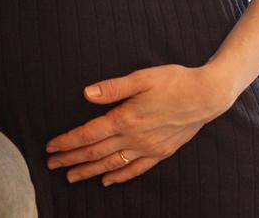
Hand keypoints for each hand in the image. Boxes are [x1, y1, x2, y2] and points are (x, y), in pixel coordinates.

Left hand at [45, 64, 235, 186]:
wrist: (208, 96)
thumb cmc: (174, 81)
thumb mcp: (142, 77)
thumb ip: (113, 88)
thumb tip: (86, 94)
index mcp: (126, 118)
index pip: (89, 134)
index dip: (68, 141)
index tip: (50, 147)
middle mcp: (134, 137)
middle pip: (96, 152)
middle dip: (71, 159)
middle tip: (51, 165)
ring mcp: (148, 148)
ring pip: (111, 165)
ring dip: (88, 171)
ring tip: (70, 177)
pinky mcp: (160, 153)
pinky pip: (135, 170)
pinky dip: (118, 176)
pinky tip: (106, 181)